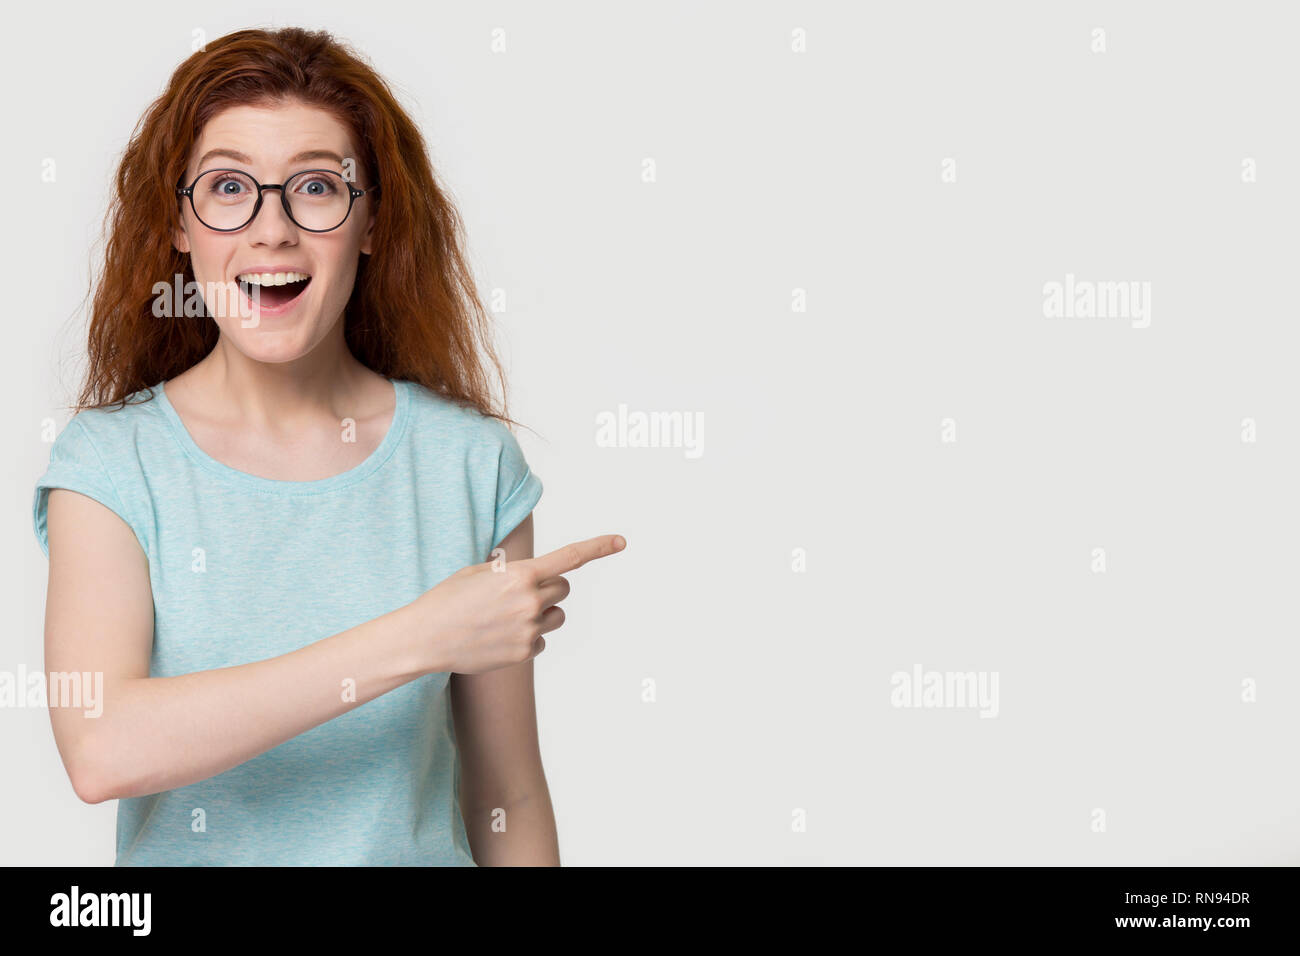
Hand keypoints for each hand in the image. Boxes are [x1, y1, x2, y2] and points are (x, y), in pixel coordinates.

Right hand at [414, 534, 626, 674]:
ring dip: (542, 612)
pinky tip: (499, 637)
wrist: (425, 638)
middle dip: (548, 588)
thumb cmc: (448, 599)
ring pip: (557, 615)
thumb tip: (535, 577)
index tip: (621, 542)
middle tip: (520, 593)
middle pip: (563, 589)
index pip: (569, 558)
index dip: (598, 548)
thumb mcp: (478, 572)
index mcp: (520, 574)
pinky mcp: (524, 652)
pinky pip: (541, 639)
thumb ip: (511, 571)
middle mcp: (530, 601)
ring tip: (508, 616)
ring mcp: (528, 629)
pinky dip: (527, 637)